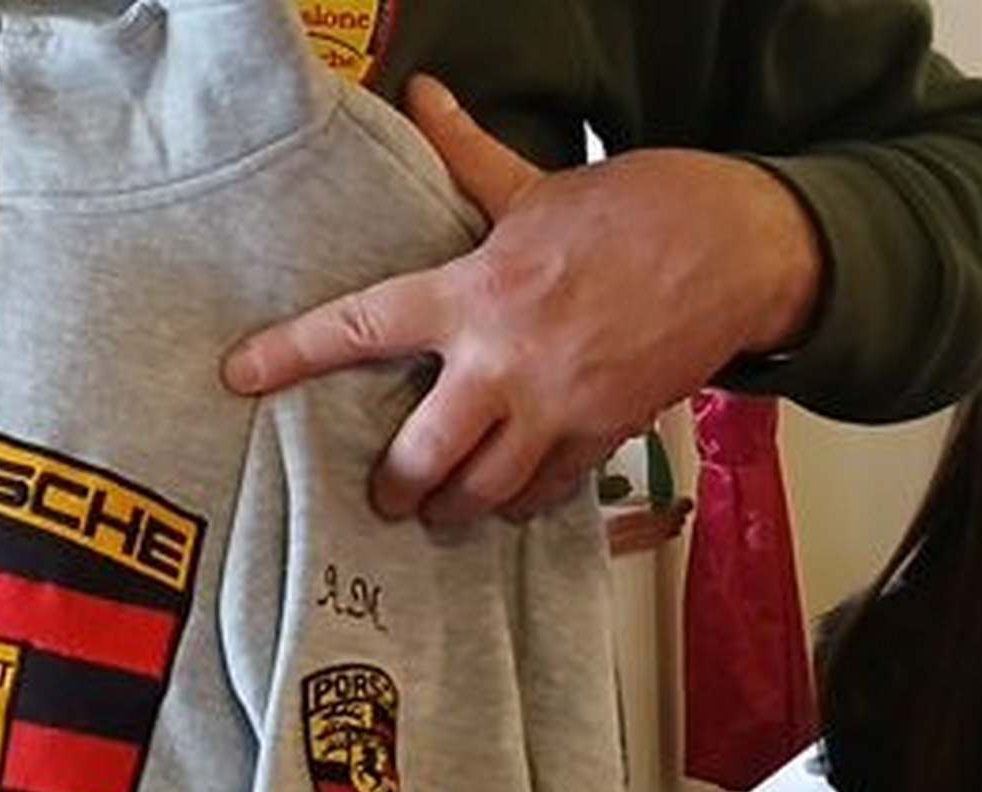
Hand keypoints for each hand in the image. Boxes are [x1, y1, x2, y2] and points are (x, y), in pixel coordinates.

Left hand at [223, 75, 821, 525]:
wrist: (740, 248)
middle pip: (423, 452)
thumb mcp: (535, 185)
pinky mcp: (606, 436)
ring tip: (440, 510)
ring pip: (484, 489)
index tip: (240, 375)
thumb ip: (466, 153)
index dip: (291, 354)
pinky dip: (523, 502)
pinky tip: (510, 498)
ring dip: (455, 507)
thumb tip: (420, 92)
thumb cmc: (635, 211)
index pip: (360, 328)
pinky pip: (548, 492)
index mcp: (473, 294)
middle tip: (384, 494)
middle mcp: (505, 362)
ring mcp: (557, 407)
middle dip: (396, 486)